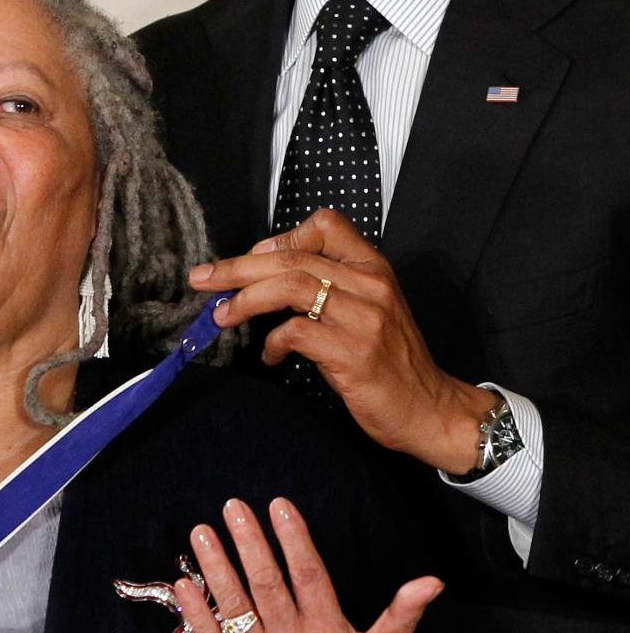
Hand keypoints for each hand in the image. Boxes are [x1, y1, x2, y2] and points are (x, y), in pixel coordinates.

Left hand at [176, 497, 440, 632]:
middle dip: (248, 541)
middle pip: (266, 583)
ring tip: (203, 531)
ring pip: (235, 607)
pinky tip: (184, 585)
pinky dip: (197, 615)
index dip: (293, 538)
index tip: (279, 505)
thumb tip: (433, 580)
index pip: (309, 574)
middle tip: (233, 506)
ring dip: (217, 567)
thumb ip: (403, 613)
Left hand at [189, 207, 493, 471]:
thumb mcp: (368, 309)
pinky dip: (272, 342)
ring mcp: (364, 318)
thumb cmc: (391, 361)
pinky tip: (269, 355)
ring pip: (291, 287)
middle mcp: (371, 284)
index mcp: (373, 267)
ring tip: (222, 315)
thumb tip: (265, 272)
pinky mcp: (354, 353)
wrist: (429, 408)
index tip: (252, 259)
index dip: (280, 238)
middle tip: (203, 278)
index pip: (325, 224)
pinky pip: (297, 332)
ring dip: (246, 300)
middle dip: (238, 267)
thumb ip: (329, 286)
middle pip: (292, 258)